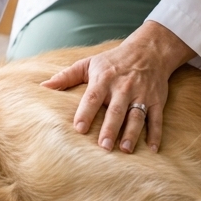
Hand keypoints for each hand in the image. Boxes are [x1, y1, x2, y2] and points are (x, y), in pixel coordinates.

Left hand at [42, 21, 193, 153]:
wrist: (149, 51)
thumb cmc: (113, 61)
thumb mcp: (89, 63)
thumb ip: (66, 76)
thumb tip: (43, 87)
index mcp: (104, 79)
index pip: (93, 97)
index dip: (86, 112)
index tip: (79, 129)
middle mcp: (123, 88)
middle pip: (116, 110)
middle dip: (110, 128)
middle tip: (103, 146)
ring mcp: (142, 94)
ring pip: (137, 116)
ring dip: (132, 133)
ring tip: (125, 149)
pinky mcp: (157, 100)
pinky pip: (156, 119)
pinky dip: (156, 134)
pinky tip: (153, 150)